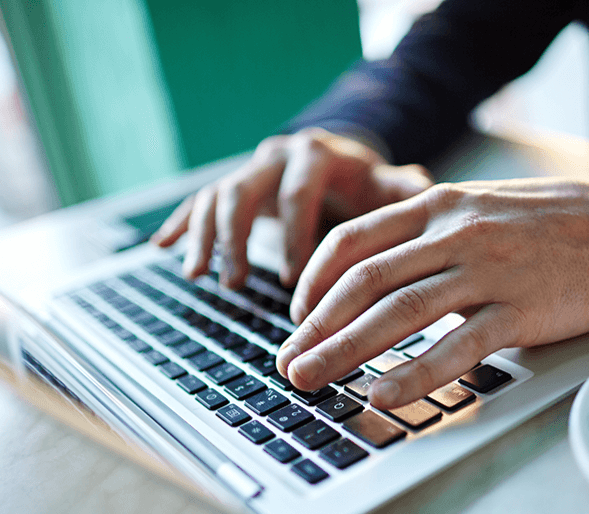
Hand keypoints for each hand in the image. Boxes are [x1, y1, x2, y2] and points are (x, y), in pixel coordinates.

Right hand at [151, 128, 432, 287]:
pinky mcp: (231, 186)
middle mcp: (275, 156)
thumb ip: (403, 190)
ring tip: (200, 275)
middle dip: (237, 240)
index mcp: (315, 154)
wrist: (339, 165)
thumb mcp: (387, 186)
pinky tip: (163, 247)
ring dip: (206, 237)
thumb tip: (425, 189)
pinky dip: (181, 224)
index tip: (291, 281)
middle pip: (244, 191)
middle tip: (234, 282)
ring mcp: (249, 170)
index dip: (291, 237)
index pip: (297, 192)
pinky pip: (198, 201)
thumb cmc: (367, 186)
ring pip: (216, 197)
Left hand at [276, 177, 588, 408]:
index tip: (295, 315)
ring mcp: (484, 269)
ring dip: (344, 349)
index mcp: (433, 207)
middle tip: (286, 361)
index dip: (312, 281)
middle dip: (314, 326)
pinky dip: (415, 372)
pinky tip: (383, 395)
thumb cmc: (542, 221)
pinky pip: (458, 345)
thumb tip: (373, 268)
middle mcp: (451, 233)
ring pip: (398, 311)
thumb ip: (422, 232)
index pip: (351, 241)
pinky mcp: (519, 308)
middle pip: (362, 282)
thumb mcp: (471, 207)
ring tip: (309, 379)